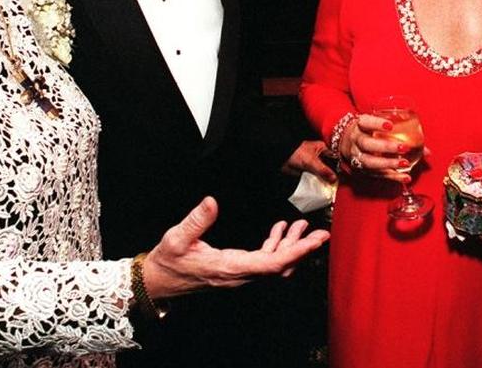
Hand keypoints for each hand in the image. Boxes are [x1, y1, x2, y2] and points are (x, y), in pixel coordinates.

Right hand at [142, 197, 329, 297]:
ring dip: (291, 246)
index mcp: (229, 268)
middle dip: (302, 250)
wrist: (159, 281)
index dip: (296, 252)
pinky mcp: (237, 270)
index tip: (315, 241)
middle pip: (280, 266)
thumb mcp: (176, 238)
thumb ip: (196, 220)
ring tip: (303, 226)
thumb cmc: (167, 261)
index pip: (271, 264)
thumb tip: (211, 201)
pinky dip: (276, 246)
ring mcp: (240, 274)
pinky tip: (279, 230)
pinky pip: (264, 261)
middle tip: (322, 234)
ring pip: (275, 264)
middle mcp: (239, 275)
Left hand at [280, 140, 336, 183]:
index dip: (340, 165)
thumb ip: (323, 170)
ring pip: (325, 173)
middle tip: (341, 182)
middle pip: (331, 166)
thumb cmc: (296, 152)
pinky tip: (325, 186)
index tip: (346, 174)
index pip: (335, 157)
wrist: (282, 158)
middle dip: (334, 174)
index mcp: (323, 148)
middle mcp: (320, 156)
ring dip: (328, 179)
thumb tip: (334, 178)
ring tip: (334, 186)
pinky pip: (318, 177)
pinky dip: (321, 182)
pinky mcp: (310, 172)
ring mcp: (315, 164)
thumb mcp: (311, 161)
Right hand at [338, 114, 411, 182]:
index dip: (376, 124)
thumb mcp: (377, 127)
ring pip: (369, 162)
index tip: (390, 125)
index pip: (365, 122)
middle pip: (367, 144)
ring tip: (404, 163)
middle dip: (385, 147)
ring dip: (388, 163)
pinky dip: (391, 177)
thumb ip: (401, 133)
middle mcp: (356, 140)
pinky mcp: (361, 169)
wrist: (346, 143)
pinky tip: (405, 178)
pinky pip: (376, 174)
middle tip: (403, 148)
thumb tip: (427, 151)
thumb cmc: (368, 132)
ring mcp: (356, 156)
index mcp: (360, 125)